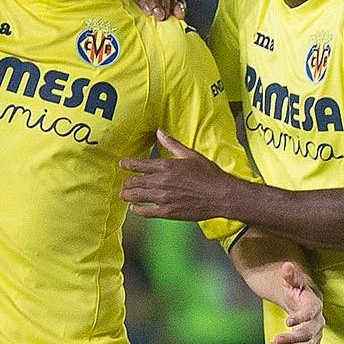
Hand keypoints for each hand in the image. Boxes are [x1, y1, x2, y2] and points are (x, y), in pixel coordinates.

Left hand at [118, 132, 245, 223]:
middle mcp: (161, 181)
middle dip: (127, 183)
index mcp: (166, 166)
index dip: (127, 164)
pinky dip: (137, 210)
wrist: (221, 195)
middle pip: (135, 182)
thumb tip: (159, 132)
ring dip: (128, 196)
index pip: (139, 165)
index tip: (122, 164)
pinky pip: (146, 212)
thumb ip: (172, 144)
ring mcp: (163, 198)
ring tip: (124, 195)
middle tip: (124, 184)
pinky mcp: (168, 211)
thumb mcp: (190, 155)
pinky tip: (134, 209)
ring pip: (137, 196)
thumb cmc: (209, 174)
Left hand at [264, 262, 324, 343]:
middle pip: (309, 335)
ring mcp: (317, 334)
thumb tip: (286, 266)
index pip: (310, 313)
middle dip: (292, 340)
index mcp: (314, 305)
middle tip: (275, 342)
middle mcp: (318, 321)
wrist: (305, 302)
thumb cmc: (298, 292)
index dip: (300, 318)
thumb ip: (289, 275)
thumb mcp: (292, 281)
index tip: (287, 322)